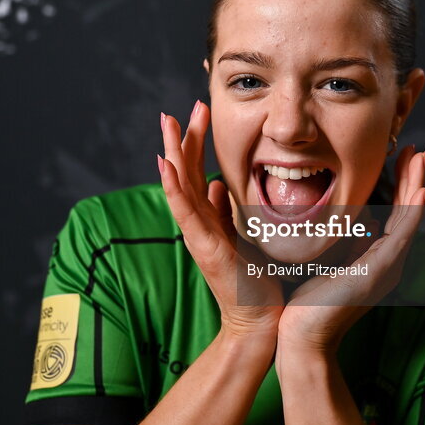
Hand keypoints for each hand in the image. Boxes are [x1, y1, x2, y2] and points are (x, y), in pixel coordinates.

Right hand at [157, 101, 283, 338]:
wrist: (258, 319)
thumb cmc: (252, 280)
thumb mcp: (240, 235)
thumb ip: (225, 211)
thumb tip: (220, 184)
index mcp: (207, 217)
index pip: (198, 171)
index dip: (196, 141)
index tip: (200, 111)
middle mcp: (197, 222)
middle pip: (185, 171)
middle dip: (184, 137)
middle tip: (186, 105)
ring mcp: (197, 234)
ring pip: (180, 185)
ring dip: (173, 152)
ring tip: (167, 123)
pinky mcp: (204, 247)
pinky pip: (186, 212)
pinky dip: (174, 188)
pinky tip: (166, 165)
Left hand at [276, 146, 424, 354]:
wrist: (302, 337)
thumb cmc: (307, 306)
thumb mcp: (329, 264)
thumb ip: (347, 245)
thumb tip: (362, 223)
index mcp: (376, 260)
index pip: (394, 216)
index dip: (400, 187)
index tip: (401, 159)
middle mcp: (387, 263)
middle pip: (406, 213)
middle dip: (412, 179)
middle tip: (417, 150)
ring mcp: (387, 268)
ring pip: (408, 219)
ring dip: (416, 186)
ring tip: (420, 159)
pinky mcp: (380, 271)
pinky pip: (402, 235)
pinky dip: (413, 211)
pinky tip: (420, 191)